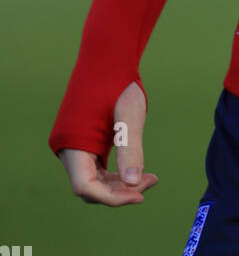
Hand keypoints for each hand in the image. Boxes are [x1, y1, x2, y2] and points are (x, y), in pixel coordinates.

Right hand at [58, 81, 158, 205]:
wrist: (108, 57)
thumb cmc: (118, 82)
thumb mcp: (129, 115)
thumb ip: (130, 149)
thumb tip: (133, 183)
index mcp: (72, 143)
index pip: (85, 187)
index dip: (111, 197)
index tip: (139, 196)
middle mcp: (68, 149)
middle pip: (90, 187)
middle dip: (120, 191)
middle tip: (151, 181)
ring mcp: (76, 146)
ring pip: (95, 180)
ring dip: (120, 184)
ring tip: (150, 178)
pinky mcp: (85, 143)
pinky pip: (97, 168)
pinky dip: (116, 173)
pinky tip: (139, 172)